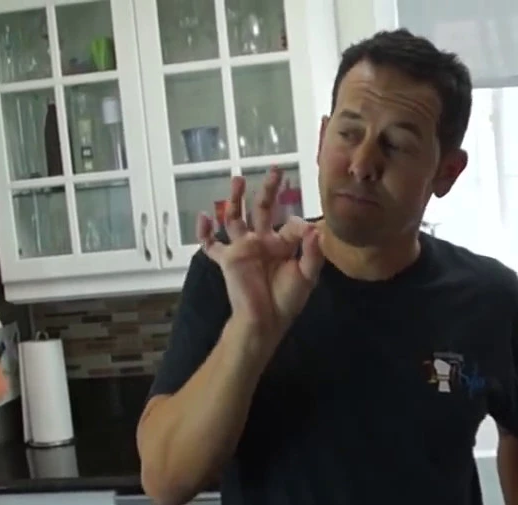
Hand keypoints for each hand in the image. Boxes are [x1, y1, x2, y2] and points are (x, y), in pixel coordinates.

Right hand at [197, 167, 323, 341]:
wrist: (265, 321)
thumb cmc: (287, 300)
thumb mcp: (307, 276)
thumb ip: (312, 252)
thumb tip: (315, 228)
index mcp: (283, 244)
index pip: (290, 223)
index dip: (299, 224)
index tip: (307, 231)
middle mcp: (262, 241)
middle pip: (262, 209)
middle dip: (268, 190)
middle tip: (275, 169)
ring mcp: (243, 248)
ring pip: (235, 218)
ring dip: (235, 199)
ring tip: (238, 179)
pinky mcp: (228, 259)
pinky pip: (210, 245)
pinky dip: (204, 233)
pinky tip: (202, 216)